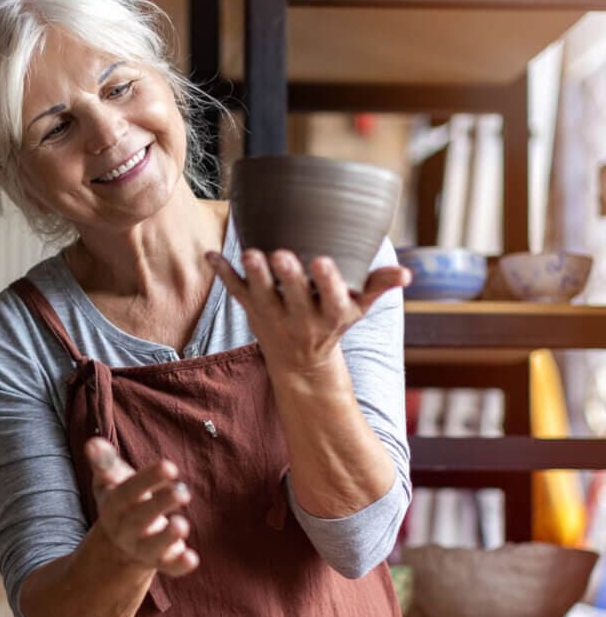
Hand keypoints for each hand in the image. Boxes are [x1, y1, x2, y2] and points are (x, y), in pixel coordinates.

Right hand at [85, 437, 197, 577]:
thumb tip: (92, 443)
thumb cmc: (122, 499)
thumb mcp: (111, 480)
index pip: (127, 492)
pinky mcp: (161, 562)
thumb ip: (105, 463)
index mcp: (114, 506)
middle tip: (183, 493)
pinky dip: (180, 565)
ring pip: (153, 547)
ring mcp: (143, 548)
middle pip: (141, 518)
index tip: (170, 467)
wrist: (121, 540)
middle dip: (161, 505)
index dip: (147, 480)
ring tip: (182, 525)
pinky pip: (169, 567)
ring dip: (167, 537)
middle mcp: (126, 529)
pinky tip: (192, 558)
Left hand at [206, 248, 409, 377]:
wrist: (300, 363)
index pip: (332, 299)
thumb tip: (406, 274)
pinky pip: (235, 293)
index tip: (322, 261)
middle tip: (281, 254)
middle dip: (288, 276)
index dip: (328, 281)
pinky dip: (223, 274)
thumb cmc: (332, 324)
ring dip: (254, 274)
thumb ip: (378, 286)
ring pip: (262, 295)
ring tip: (249, 253)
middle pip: (294, 296)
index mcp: (330, 314)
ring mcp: (273, 315)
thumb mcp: (357, 309)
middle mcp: (301, 317)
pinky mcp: (252, 311)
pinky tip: (210, 256)